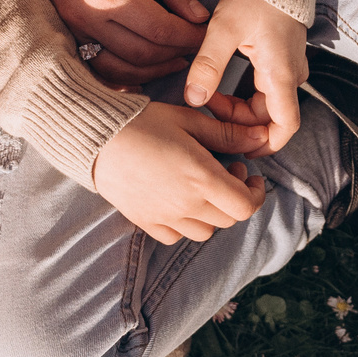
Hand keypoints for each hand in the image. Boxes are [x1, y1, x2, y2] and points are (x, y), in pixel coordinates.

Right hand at [0, 0, 208, 83]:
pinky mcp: (63, 29)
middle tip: (199, 46)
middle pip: (143, 54)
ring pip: (119, 68)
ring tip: (176, 57)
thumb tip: (199, 14)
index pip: (161, 29)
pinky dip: (122, 74)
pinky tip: (142, 68)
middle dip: (177, 54)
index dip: (190, 36)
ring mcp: (70, 27)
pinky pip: (96, 66)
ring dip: (152, 69)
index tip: (209, 33)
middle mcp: (86, 17)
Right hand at [92, 101, 270, 242]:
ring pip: (205, 231)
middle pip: (228, 219)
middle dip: (235, 197)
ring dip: (212, 213)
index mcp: (202, 179)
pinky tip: (178, 200)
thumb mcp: (190, 120)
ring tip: (202, 188)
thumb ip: (227, 134)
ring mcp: (165, 217)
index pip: (246, 206)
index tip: (249, 175)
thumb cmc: (144, 122)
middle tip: (225, 171)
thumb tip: (261, 138)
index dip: (255, 193)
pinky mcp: (145, 222)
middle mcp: (186, 205)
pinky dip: (185, 224)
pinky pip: (175, 236)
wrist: (97, 136)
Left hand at [180, 0, 309, 150]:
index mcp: (281, 74)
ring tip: (207, 93)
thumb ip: (208, 65)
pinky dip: (240, 96)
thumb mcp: (224, 29)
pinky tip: (217, 85)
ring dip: (235, 109)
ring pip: (262, 106)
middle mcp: (289, 76)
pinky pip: (261, 91)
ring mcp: (285, 69)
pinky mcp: (278, 61)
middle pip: (267, 118)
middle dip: (236, 123)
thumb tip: (194, 99)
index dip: (266, 145)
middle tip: (206, 107)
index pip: (286, 126)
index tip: (241, 150)